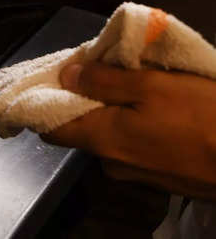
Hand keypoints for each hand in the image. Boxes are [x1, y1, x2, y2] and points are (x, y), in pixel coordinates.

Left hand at [43, 61, 215, 199]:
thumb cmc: (203, 118)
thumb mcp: (151, 86)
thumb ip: (104, 81)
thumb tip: (65, 75)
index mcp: (101, 140)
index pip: (49, 127)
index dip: (42, 101)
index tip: (48, 76)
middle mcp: (110, 161)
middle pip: (79, 127)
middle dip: (81, 97)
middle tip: (94, 66)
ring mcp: (135, 171)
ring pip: (107, 133)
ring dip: (110, 107)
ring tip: (124, 78)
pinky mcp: (158, 174)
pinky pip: (131, 142)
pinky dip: (131, 121)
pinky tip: (149, 103)